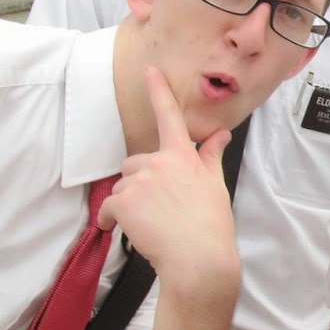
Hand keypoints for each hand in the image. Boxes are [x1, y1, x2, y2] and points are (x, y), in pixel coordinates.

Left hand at [100, 66, 238, 294]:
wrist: (198, 259)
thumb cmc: (211, 225)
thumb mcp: (215, 186)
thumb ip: (211, 156)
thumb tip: (221, 134)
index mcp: (182, 156)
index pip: (169, 117)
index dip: (158, 91)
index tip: (149, 70)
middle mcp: (158, 162)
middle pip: (134, 163)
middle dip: (139, 181)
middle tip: (157, 208)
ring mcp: (139, 181)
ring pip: (122, 187)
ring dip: (128, 204)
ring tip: (150, 225)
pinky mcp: (124, 202)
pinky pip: (108, 208)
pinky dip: (112, 220)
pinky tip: (125, 231)